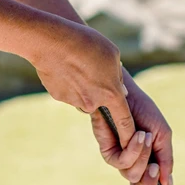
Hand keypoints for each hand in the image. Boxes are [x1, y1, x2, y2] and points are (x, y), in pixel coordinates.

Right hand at [31, 21, 135, 146]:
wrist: (52, 42)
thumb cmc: (87, 43)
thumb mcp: (112, 54)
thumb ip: (118, 76)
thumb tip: (121, 91)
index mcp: (111, 93)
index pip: (124, 120)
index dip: (129, 133)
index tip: (133, 141)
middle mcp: (93, 102)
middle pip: (100, 102)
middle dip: (99, 91)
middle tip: (92, 68)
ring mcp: (74, 101)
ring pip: (83, 96)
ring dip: (82, 85)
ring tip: (76, 62)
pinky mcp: (58, 96)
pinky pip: (67, 92)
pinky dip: (67, 82)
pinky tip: (63, 65)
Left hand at [89, 70, 173, 184]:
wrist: (125, 93)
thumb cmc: (143, 110)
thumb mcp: (162, 134)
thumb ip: (166, 159)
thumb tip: (168, 184)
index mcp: (149, 161)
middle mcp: (134, 163)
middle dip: (149, 183)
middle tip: (155, 168)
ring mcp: (121, 158)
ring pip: (132, 176)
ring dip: (142, 156)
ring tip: (144, 135)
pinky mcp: (108, 151)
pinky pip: (120, 163)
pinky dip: (132, 150)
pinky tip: (137, 135)